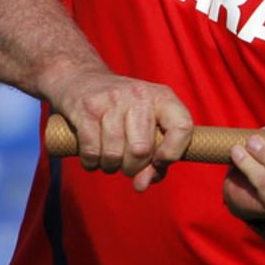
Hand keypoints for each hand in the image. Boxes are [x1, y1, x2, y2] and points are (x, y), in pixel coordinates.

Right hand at [45, 65, 193, 192]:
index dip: (173, 153)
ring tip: (109, 158)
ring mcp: (112, 100)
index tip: (159, 162)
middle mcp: (140, 95)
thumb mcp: (147, 124)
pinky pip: (91, 151)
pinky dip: (91, 163)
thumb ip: (155, 160)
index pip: (182, 127)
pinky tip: (93, 157)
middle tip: (126, 164)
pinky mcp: (87, 108)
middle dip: (133, 168)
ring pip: (114, 154)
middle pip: (142, 150)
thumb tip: (142, 186)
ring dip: (110, 167)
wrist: (82, 78)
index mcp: (163, 97)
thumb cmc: (122, 110)